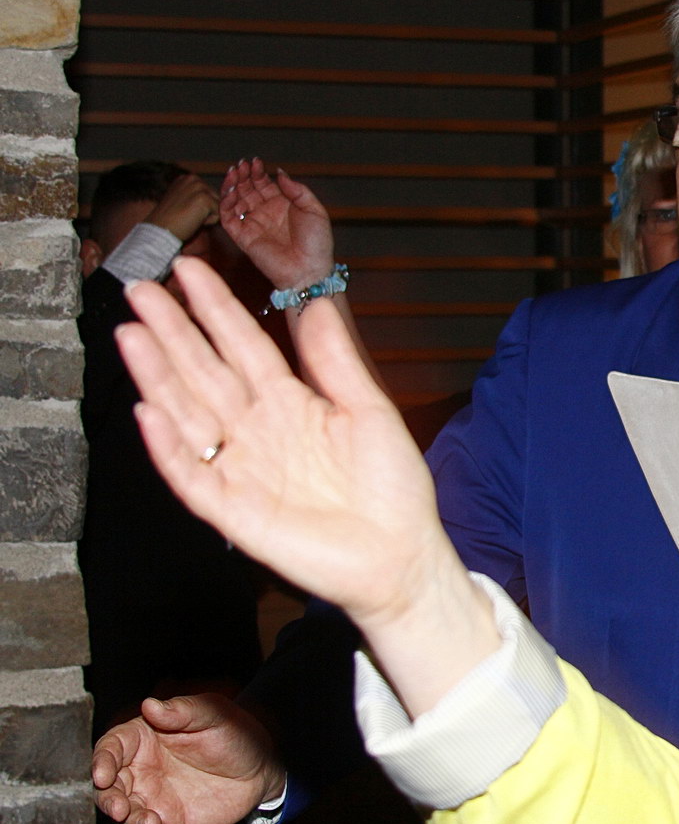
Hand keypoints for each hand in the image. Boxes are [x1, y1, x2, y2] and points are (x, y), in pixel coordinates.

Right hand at [91, 694, 283, 823]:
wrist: (260, 767)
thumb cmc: (233, 732)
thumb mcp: (212, 714)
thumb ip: (182, 711)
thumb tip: (149, 705)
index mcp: (143, 739)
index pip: (110, 749)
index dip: (101, 762)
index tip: (101, 776)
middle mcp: (140, 771)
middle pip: (109, 788)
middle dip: (109, 801)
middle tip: (121, 809)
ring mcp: (152, 798)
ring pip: (125, 817)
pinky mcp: (169, 821)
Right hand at [117, 258, 496, 713]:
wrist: (401, 553)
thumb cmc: (393, 486)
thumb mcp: (371, 413)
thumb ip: (336, 362)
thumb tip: (317, 303)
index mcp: (291, 403)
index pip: (243, 346)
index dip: (215, 309)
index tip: (188, 269)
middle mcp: (258, 430)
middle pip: (205, 372)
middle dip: (172, 332)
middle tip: (140, 289)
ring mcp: (242, 469)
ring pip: (188, 415)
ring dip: (158, 377)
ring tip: (132, 334)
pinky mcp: (233, 512)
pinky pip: (191, 476)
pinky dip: (169, 446)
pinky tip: (150, 412)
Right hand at [145, 173, 219, 241]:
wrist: (160, 230)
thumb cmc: (171, 219)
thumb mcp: (182, 199)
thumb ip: (196, 195)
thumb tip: (218, 200)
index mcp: (187, 178)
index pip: (210, 193)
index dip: (202, 206)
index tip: (185, 210)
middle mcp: (194, 178)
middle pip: (217, 198)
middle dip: (207, 210)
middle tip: (188, 215)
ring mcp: (200, 187)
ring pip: (218, 206)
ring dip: (208, 216)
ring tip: (190, 217)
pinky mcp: (205, 199)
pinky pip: (219, 214)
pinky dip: (209, 222)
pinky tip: (194, 221)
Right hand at [220, 158, 334, 290]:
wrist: (310, 270)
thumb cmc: (317, 243)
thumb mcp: (314, 210)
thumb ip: (297, 190)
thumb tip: (279, 173)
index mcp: (282, 206)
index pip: (263, 184)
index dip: (257, 172)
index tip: (256, 162)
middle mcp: (265, 213)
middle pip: (248, 189)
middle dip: (243, 175)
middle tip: (242, 165)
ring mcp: (253, 225)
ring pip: (235, 201)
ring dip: (232, 186)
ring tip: (234, 173)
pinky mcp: (243, 237)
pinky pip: (228, 218)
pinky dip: (226, 203)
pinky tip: (231, 191)